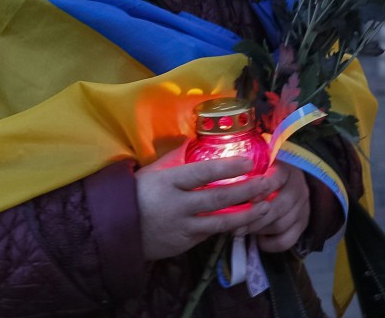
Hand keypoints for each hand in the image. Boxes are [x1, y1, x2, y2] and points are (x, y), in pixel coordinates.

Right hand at [136, 144, 273, 260]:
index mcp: (169, 182)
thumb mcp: (153, 171)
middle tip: (270, 182)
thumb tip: (197, 139)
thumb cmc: (137, 193)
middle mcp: (177, 205)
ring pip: (221, 222)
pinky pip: (210, 235)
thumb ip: (177, 158)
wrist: (114, 229)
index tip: (249, 161)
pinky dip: (229, 228)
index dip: (228, 167)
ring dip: (247, 214)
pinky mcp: (184, 244)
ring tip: (268, 206)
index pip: (203, 173)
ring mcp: (182, 227)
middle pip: (219, 198)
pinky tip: (246, 221)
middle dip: (248, 190)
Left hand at [241, 161, 310, 252]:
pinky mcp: (302, 224)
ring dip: (258, 230)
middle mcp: (298, 187)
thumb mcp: (255, 167)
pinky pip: (286, 241)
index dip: (261, 189)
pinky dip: (270, 244)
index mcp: (286, 168)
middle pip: (279, 207)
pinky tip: (258, 239)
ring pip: (280, 225)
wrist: (285, 181)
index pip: (277, 177)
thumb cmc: (260, 173)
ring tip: (241, 230)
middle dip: (254, 218)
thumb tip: (225, 181)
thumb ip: (244, 172)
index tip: (246, 197)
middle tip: (235, 225)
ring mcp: (303, 206)